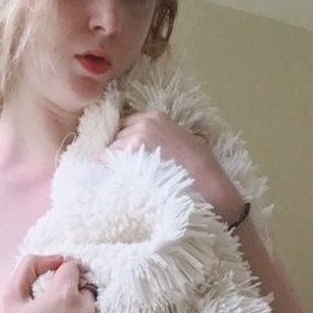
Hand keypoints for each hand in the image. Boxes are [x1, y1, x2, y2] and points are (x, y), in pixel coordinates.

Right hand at [0, 253, 123, 312]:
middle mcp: (87, 307)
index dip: (64, 276)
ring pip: (105, 301)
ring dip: (96, 307)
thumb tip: (55, 257)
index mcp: (63, 293)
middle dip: (81, 291)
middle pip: (91, 284)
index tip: (58, 289)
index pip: (73, 267)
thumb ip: (28, 267)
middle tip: (68, 310)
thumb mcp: (11, 298)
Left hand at [107, 110, 242, 220]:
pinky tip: (120, 189)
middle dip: (117, 155)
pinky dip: (108, 178)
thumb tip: (143, 148)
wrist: (209, 194)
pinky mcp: (125, 161)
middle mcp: (142, 125)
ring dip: (112, 168)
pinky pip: (103, 167)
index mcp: (156, 118)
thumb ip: (161, 139)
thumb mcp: (185, 143)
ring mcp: (132, 142)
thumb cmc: (202, 175)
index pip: (124, 124)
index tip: (127, 158)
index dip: (124, 143)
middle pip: (114, 138)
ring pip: (107, 153)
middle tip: (129, 175)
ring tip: (128, 185)